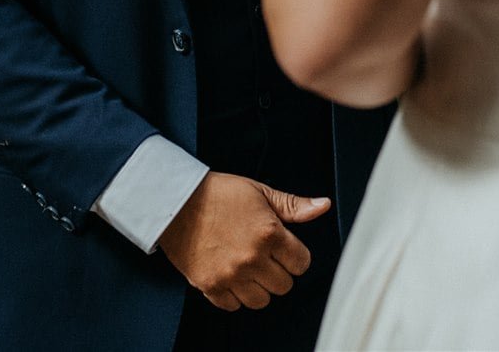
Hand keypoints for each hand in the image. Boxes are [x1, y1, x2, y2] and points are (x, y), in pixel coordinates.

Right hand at [156, 171, 328, 310]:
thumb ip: (293, 205)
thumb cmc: (218, 194)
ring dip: (259, 287)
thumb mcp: (260, 192)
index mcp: (269, 234)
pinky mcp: (211, 286)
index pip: (302, 263)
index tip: (284, 250)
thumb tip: (322, 206)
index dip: (295, 256)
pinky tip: (232, 276)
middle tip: (265, 257)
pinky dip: (235, 296)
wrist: (176, 202)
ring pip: (262, 300)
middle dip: (278, 271)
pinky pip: (234, 306)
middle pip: (284, 285)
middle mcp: (252, 258)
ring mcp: (231, 275)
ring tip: (249, 268)